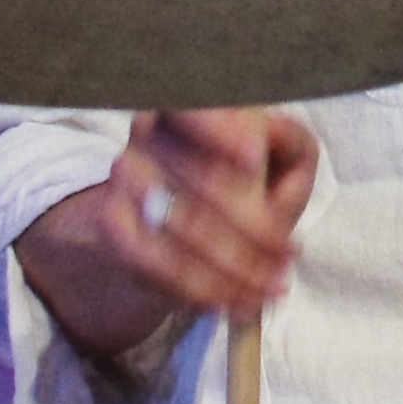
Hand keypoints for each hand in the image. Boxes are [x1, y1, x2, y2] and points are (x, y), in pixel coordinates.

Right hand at [18, 107, 316, 357]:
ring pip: (184, 228)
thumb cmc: (245, 181)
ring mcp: (126, 176)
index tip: (253, 157)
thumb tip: (274, 137)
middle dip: (256, 227)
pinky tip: (238, 300)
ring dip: (236, 266)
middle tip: (289, 255)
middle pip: (205, 181)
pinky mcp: (113, 224)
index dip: (223, 132)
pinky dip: (203, 288)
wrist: (177, 225)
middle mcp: (150, 130)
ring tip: (273, 286)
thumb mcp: (280, 157)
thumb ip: (289, 142)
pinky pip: (157, 263)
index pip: (197, 108)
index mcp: (194, 103)